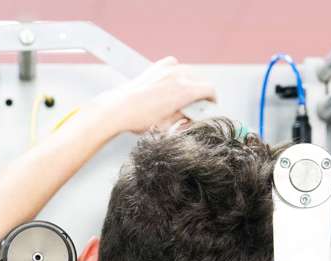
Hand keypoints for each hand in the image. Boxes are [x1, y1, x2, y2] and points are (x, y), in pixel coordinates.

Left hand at [91, 57, 216, 134]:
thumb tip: (190, 116)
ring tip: (178, 98)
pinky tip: (170, 84)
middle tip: (191, 108)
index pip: (210, 89)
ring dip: (187, 84)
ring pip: (187, 73)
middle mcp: (177, 76)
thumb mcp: (167, 126)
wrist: (118, 109)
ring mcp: (166, 70)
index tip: (210, 105)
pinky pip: (173, 65)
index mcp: (184, 91)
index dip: (213, 99)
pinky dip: (175, 73)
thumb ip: (183, 118)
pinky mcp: (156, 68)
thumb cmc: (139, 119)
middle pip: (198, 82)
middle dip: (198, 95)